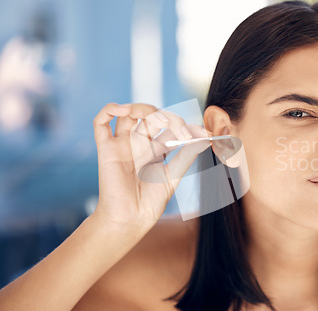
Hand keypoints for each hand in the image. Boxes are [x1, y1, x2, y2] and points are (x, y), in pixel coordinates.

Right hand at [91, 103, 210, 231]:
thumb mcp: (173, 176)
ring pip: (129, 113)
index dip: (187, 126)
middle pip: (153, 116)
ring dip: (142, 107)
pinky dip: (109, 109)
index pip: (171, 127)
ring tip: (158, 119)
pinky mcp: (106, 148)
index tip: (205, 133)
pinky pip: (101, 122)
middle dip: (171, 119)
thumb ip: (186, 155)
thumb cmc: (150, 203)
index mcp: (156, 149)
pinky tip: (122, 110)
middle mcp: (140, 143)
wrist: (130, 220)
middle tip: (184, 135)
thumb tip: (204, 138)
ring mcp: (123, 144)